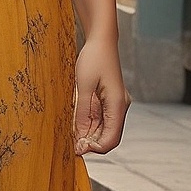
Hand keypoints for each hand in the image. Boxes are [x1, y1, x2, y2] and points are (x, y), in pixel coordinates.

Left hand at [72, 32, 129, 154]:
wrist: (101, 41)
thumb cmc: (94, 58)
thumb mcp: (84, 86)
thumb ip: (82, 112)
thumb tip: (80, 135)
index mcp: (118, 105)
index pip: (112, 139)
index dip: (96, 149)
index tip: (78, 148)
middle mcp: (119, 108)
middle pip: (108, 137)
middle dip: (90, 144)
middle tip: (70, 145)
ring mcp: (114, 105)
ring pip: (103, 130)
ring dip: (88, 136)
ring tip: (70, 136)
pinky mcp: (107, 101)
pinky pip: (99, 120)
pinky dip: (88, 126)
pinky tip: (75, 126)